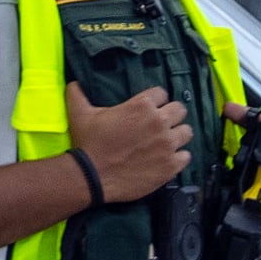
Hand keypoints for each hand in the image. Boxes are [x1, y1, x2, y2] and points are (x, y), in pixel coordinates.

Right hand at [72, 85, 186, 208]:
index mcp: (141, 105)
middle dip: (171, 115)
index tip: (150, 109)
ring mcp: (168, 144)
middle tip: (160, 125)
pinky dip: (179, 157)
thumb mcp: (80, 114)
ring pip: (187, 132)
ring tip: (167, 141)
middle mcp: (159, 122)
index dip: (156, 101)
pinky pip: (186, 156)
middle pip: (180, 110)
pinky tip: (168, 159)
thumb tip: (73, 83)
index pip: (162, 93)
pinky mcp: (171, 165)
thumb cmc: (88, 143)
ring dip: (178, 135)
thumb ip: (79, 95)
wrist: (92, 176)